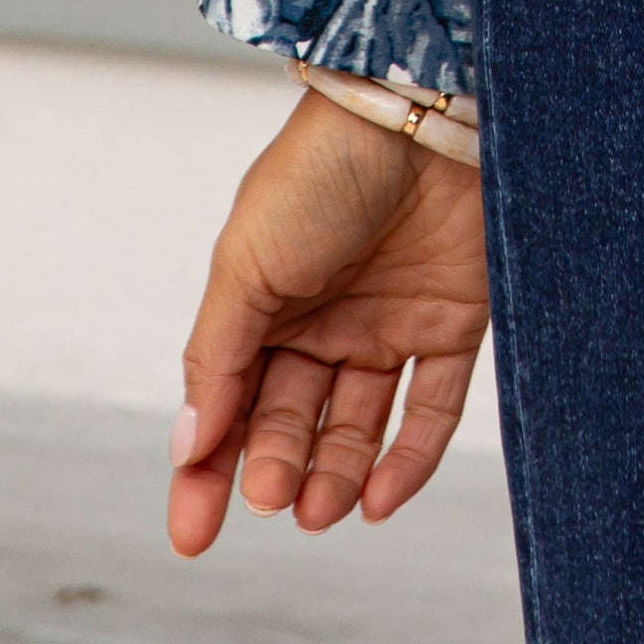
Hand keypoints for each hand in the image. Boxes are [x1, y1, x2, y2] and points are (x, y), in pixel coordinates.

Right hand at [168, 84, 490, 554]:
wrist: (419, 108)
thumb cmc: (321, 167)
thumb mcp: (245, 262)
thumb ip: (215, 358)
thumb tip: (189, 445)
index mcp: (266, 302)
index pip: (228, 405)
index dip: (205, 472)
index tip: (192, 536)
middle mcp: (328, 319)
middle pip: (291, 422)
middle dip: (274, 469)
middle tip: (271, 497)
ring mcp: (392, 321)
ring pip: (357, 427)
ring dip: (335, 477)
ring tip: (318, 507)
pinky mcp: (455, 321)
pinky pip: (432, 408)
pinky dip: (408, 461)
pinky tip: (379, 498)